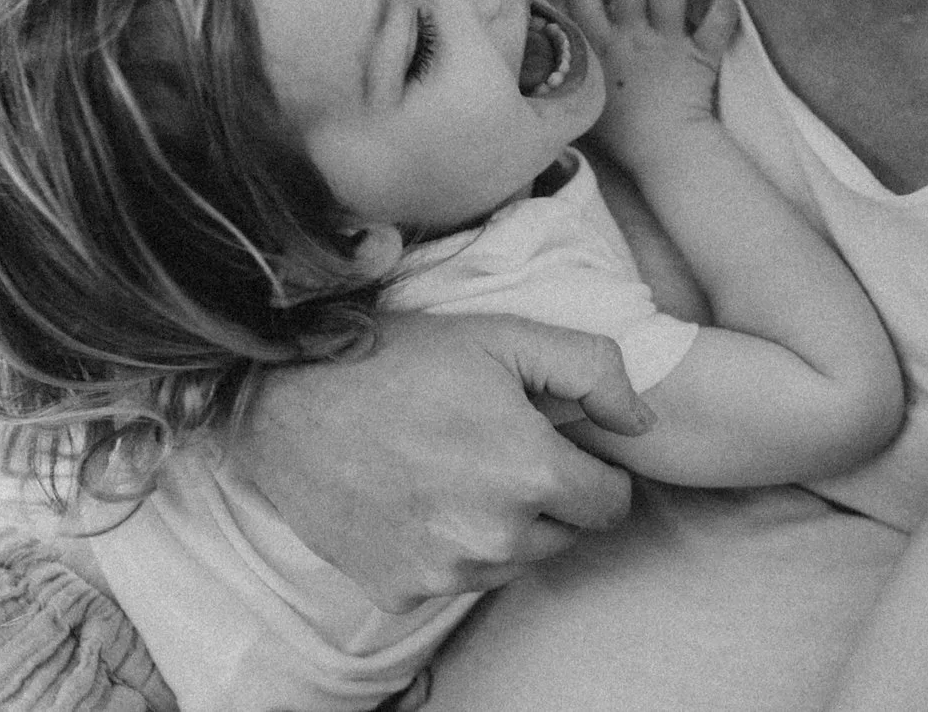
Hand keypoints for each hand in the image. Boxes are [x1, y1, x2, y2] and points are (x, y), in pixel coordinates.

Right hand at [225, 312, 651, 610]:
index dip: (592, 468)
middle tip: (497, 443)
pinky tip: (416, 493)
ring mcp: (445, 571)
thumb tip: (643, 423)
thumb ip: (594, 369)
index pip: (611, 504)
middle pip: (564, 534)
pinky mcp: (401, 590)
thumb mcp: (506, 336)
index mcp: (531, 474)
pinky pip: (454, 577)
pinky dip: (447, 545)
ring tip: (454, 463)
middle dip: (548, 496)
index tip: (557, 441)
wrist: (284, 398)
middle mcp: (494, 537)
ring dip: (501, 523)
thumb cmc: (399, 357)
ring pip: (512, 560)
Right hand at [571, 0, 740, 172]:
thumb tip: (546, 60)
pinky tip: (722, 0)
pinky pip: (716, 24)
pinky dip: (723, 9)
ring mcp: (666, 43)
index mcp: (597, 45)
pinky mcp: (699, 56)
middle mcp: (630, 35)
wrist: (662, 152)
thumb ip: (567, 72)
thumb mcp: (576, 101)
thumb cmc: (617, 136)